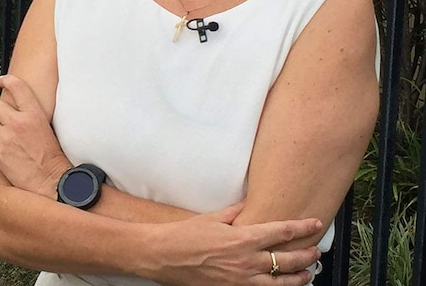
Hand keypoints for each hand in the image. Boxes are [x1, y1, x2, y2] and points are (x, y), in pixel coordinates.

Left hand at [0, 74, 71, 197]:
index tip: (1, 81)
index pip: (17, 87)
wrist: (52, 181)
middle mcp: (18, 123)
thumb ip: (31, 115)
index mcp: (34, 114)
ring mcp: (6, 139)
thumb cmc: (52, 158)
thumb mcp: (46, 127)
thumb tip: (18, 108)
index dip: (6, 80)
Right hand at [150, 204, 322, 285]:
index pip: (282, 232)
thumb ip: (236, 212)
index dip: (302, 227)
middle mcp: (247, 261)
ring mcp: (242, 280)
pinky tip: (281, 285)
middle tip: (316, 251)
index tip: (314, 224)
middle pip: (288, 259)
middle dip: (307, 255)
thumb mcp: (212, 218)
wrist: (164, 256)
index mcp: (243, 238)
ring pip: (281, 282)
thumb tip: (251, 203)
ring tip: (308, 273)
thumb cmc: (185, 235)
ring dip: (299, 277)